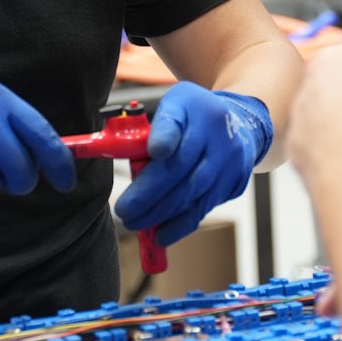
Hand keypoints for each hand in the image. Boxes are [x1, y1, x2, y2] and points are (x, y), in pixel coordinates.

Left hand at [114, 83, 272, 246]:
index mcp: (192, 106)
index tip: (154, 151)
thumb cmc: (192, 117)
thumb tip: (101, 151)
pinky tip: (161, 234)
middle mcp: (215, 131)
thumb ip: (141, 128)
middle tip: (125, 211)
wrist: (240, 123)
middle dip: (149, 193)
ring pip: (193, 192)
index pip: (176, 121)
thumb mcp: (168, 107)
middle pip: (180, 166)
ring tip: (135, 223)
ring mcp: (229, 159)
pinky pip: (204, 207)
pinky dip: (180, 224)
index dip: (165, 136)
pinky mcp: (234, 182)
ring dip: (161, 213)